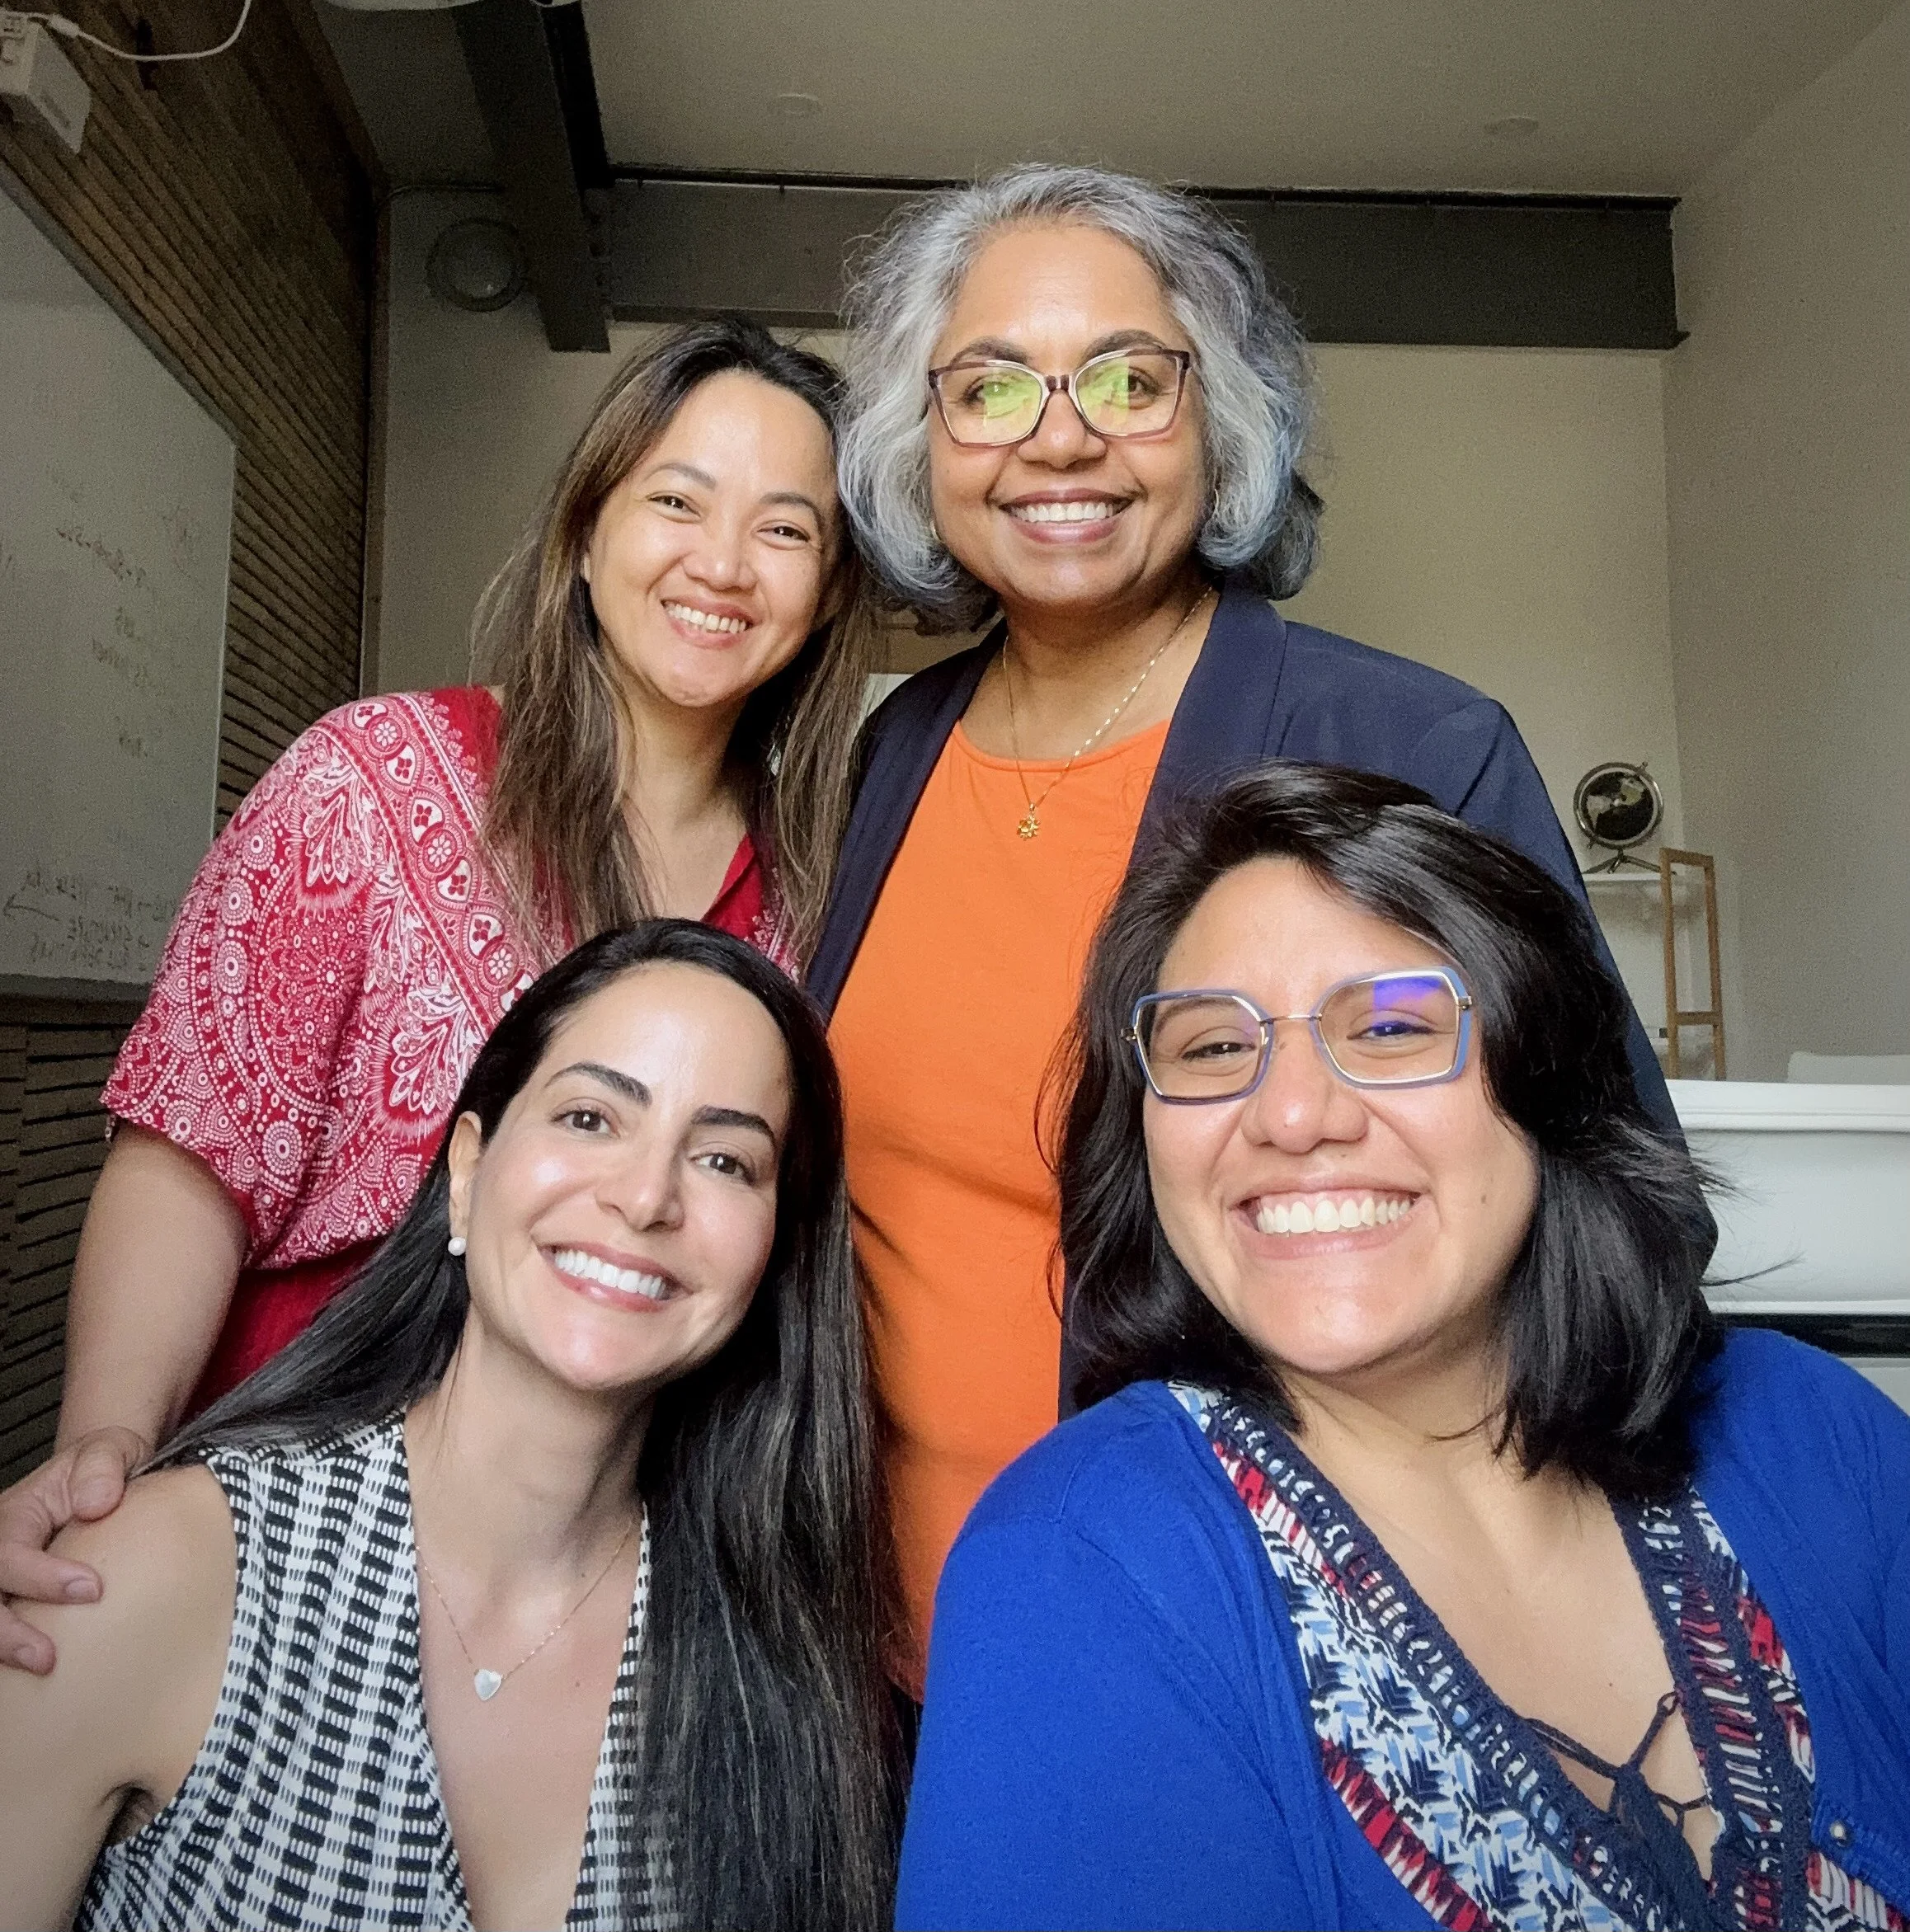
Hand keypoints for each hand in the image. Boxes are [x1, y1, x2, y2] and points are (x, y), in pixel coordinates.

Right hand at [0, 1427, 147, 1672]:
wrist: (98, 1481)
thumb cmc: (102, 1470)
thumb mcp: (110, 1451)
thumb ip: (103, 1469)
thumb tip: (96, 1505)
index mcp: (14, 1515)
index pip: (10, 1552)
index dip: (43, 1577)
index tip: (92, 1589)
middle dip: (7, 1631)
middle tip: (47, 1657)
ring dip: (0, 1646)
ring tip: (40, 1670)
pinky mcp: (9, 1598)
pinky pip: (0, 1622)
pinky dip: (5, 1649)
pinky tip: (22, 1679)